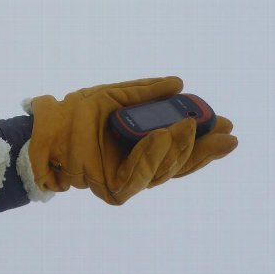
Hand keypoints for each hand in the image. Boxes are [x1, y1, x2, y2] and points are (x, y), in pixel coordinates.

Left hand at [20, 77, 237, 204]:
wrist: (48, 127)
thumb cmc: (77, 113)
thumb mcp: (116, 96)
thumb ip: (146, 93)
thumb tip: (179, 84)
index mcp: (143, 146)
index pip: (182, 148)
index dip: (205, 140)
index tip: (226, 126)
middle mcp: (140, 166)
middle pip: (180, 164)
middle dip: (205, 150)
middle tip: (226, 134)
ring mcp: (128, 179)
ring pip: (164, 171)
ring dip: (178, 148)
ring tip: (189, 126)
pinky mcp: (113, 190)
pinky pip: (138, 177)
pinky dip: (151, 156)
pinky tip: (162, 136)